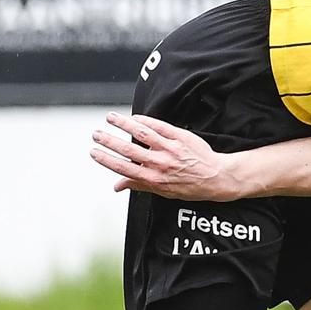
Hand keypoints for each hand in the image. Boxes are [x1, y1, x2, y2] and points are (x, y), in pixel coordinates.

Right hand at [90, 112, 243, 199]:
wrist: (216, 178)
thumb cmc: (190, 187)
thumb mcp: (163, 192)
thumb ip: (138, 186)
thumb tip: (117, 186)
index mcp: (153, 179)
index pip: (124, 168)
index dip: (106, 160)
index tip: (94, 152)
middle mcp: (160, 164)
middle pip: (128, 149)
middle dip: (109, 141)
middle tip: (96, 134)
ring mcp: (170, 149)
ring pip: (142, 134)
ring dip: (124, 124)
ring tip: (110, 118)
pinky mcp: (180, 137)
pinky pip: (159, 126)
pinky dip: (145, 121)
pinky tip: (134, 117)